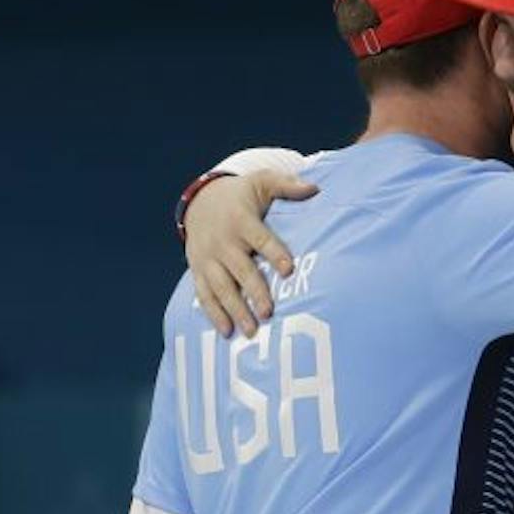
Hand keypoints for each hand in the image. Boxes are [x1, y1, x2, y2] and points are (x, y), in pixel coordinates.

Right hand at [186, 170, 313, 337]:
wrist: (199, 201)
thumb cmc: (241, 195)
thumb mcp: (261, 182)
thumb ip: (286, 184)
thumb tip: (314, 187)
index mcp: (241, 220)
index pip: (260, 238)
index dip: (274, 253)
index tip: (289, 269)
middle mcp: (223, 242)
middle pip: (240, 269)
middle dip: (254, 291)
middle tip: (269, 312)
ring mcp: (208, 259)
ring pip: (221, 287)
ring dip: (235, 310)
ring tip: (251, 331)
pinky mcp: (198, 271)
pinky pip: (204, 295)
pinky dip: (214, 314)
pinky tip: (227, 332)